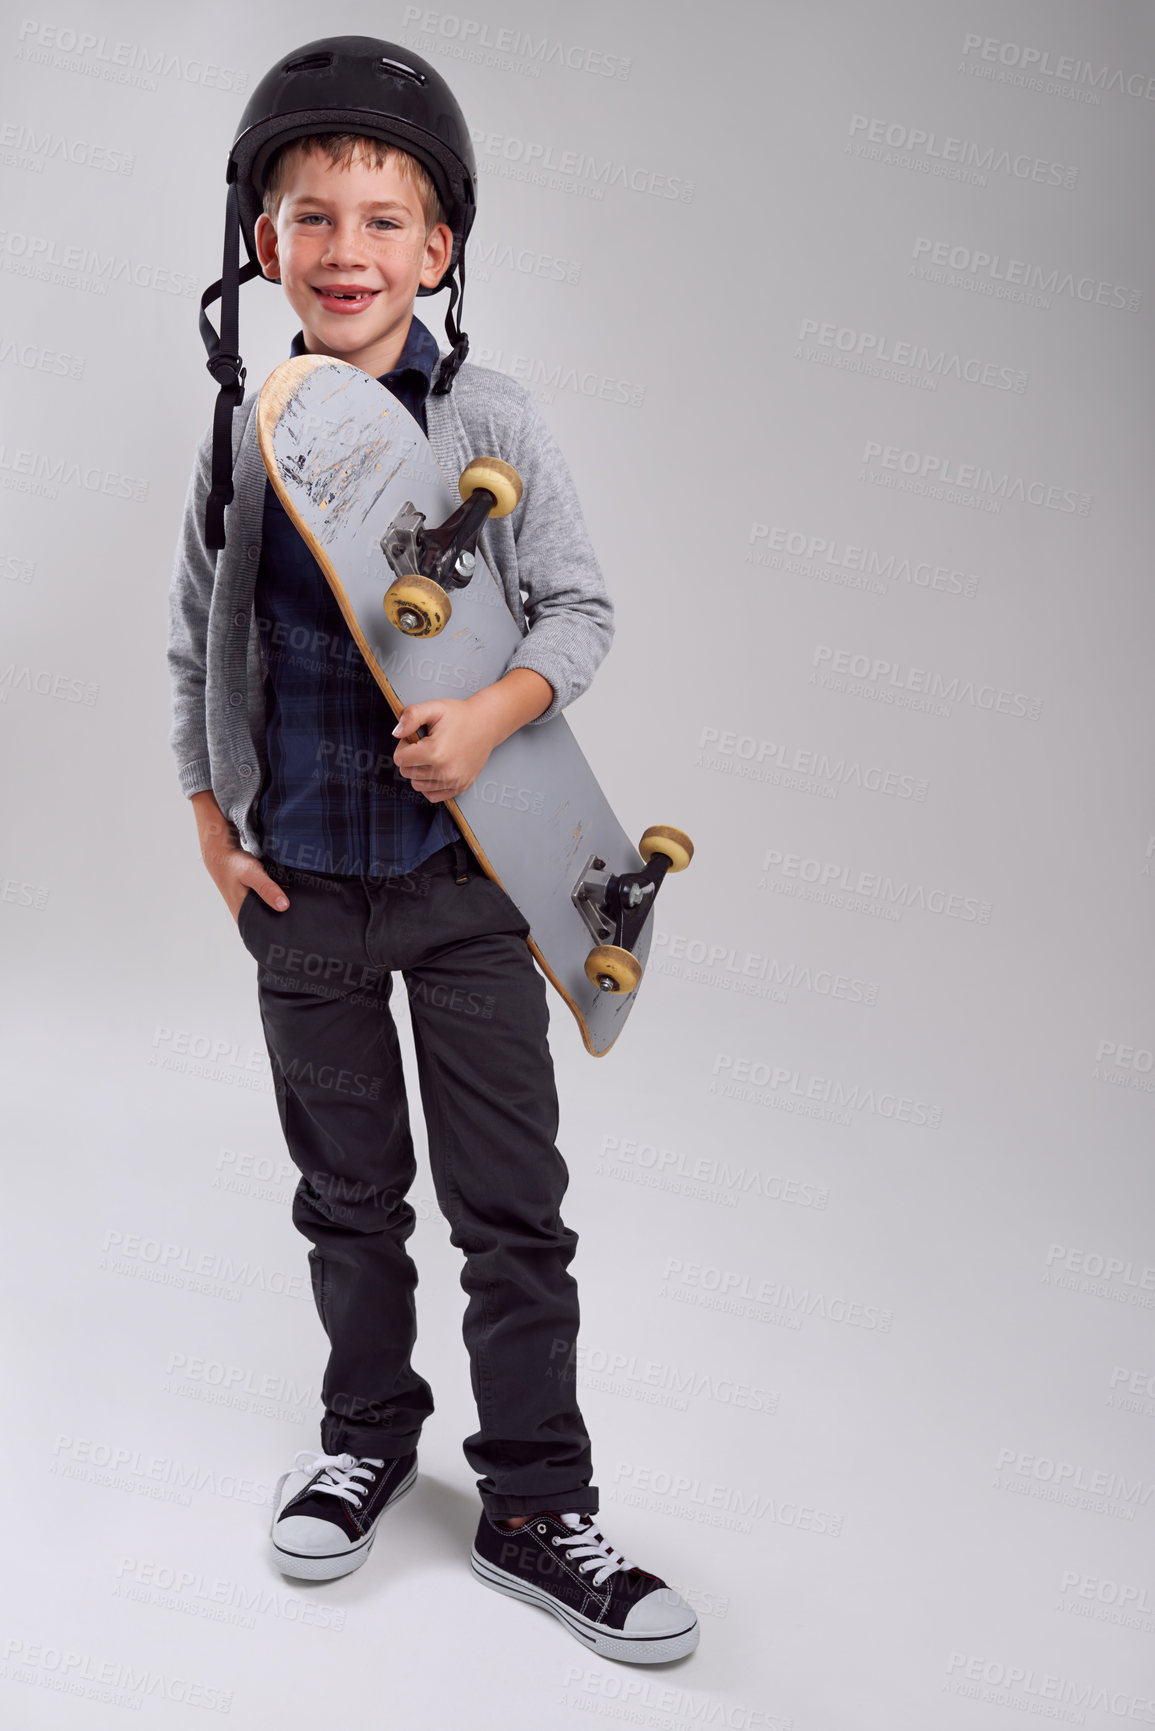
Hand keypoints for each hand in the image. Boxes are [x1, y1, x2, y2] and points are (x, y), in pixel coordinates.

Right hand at [190, 791, 289, 922]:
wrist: (221, 855)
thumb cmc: (234, 864)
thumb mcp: (251, 873)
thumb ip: (266, 888)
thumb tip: (284, 906)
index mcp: (243, 915)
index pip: (264, 932)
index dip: (280, 932)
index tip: (297, 930)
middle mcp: (244, 916)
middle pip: (268, 925)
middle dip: (283, 923)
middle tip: (302, 919)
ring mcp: (247, 909)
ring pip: (268, 915)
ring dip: (280, 912)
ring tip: (298, 910)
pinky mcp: (251, 901)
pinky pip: (267, 906)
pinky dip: (275, 903)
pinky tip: (287, 899)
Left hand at [391, 698, 497, 802]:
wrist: (487, 723)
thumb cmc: (460, 716)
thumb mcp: (434, 708)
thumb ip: (411, 716)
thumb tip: (396, 732)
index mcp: (436, 752)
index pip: (400, 759)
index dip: (404, 745)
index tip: (416, 737)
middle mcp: (445, 771)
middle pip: (407, 773)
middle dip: (411, 758)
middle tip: (426, 744)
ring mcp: (454, 782)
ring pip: (417, 785)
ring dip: (420, 771)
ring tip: (433, 755)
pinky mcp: (460, 787)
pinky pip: (431, 795)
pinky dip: (430, 784)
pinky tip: (437, 768)